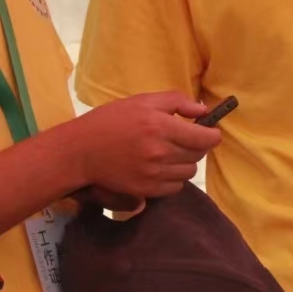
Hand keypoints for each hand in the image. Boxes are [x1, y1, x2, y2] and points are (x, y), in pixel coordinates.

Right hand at [69, 91, 221, 199]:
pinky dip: (172, 178)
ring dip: (184, 162)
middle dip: (195, 146)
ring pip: (189, 172)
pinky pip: (176, 186)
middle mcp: (160, 152)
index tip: (209, 132)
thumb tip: (203, 109)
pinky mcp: (148, 190)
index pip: (205, 138)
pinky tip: (158, 167)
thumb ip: (176, 102)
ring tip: (167, 153)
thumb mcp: (142, 102)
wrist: (80, 151)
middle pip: (199, 155)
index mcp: (160, 126)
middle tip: (181, 139)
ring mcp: (154, 174)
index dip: (212, 134)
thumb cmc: (111, 121)